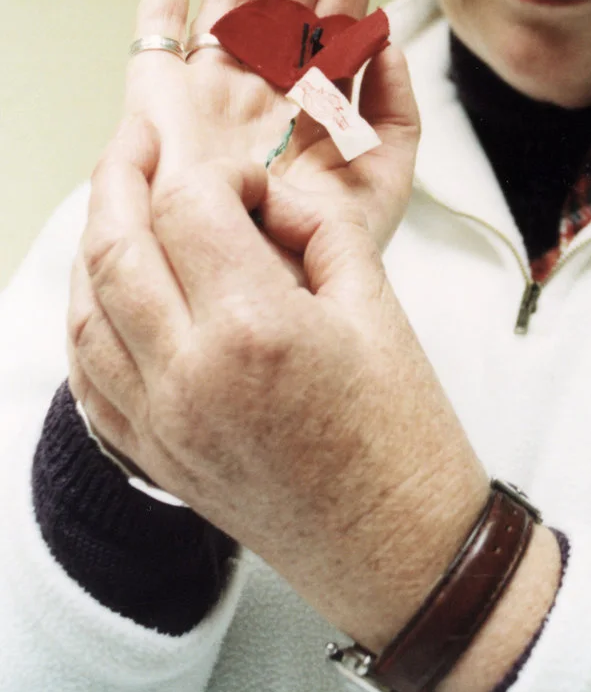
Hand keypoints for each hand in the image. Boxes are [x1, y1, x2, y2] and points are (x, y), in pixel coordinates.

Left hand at [70, 117, 488, 651]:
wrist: (399, 551)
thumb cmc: (403, 436)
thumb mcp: (378, 306)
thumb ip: (315, 229)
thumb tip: (265, 198)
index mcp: (256, 330)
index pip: (190, 207)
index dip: (215, 171)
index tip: (248, 179)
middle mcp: (190, 375)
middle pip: (115, 246)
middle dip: (120, 177)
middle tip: (136, 140)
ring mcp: (161, 423)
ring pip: (85, 308)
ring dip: (93, 243)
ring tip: (117, 203)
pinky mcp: (153, 456)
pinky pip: (86, 375)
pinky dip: (86, 317)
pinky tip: (106, 289)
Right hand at [128, 0, 418, 252]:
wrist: (255, 287)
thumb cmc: (321, 249)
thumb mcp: (385, 178)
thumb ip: (398, 112)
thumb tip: (392, 44)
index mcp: (310, 113)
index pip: (331, 30)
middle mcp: (261, 97)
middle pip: (287, 7)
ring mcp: (211, 94)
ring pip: (235, 6)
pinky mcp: (163, 99)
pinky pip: (160, 29)